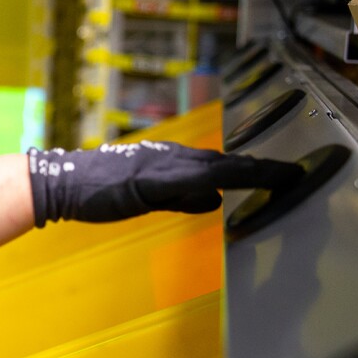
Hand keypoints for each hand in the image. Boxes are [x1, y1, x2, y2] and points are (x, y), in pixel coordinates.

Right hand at [26, 142, 302, 226]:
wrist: (64, 183)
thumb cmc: (99, 189)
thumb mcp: (148, 196)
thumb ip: (181, 198)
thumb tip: (214, 200)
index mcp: (171, 162)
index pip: (221, 165)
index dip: (254, 170)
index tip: (283, 175)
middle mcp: (172, 157)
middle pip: (227, 162)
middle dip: (262, 168)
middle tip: (294, 173)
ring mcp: (163, 165)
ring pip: (217, 165)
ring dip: (251, 171)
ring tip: (280, 176)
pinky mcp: (153, 178)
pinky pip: (194, 178)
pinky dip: (222, 178)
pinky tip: (238, 182)